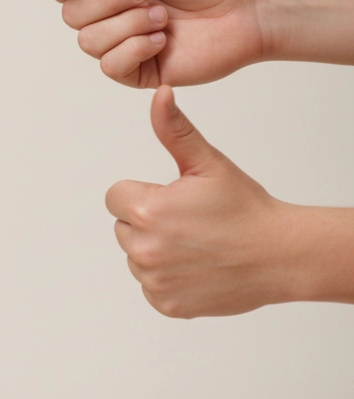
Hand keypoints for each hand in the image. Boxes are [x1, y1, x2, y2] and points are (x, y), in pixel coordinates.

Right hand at [50, 0, 266, 87]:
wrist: (247, 8)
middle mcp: (109, 11)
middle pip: (71, 13)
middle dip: (108, 0)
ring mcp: (120, 42)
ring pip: (88, 40)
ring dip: (128, 24)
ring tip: (163, 17)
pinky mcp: (136, 70)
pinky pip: (110, 65)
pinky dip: (135, 49)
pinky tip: (163, 40)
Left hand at [104, 87, 294, 317]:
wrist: (281, 256)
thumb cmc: (245, 208)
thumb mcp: (208, 164)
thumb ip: (175, 130)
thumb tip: (159, 94)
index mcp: (147, 211)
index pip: (116, 197)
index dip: (143, 194)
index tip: (174, 199)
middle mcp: (143, 250)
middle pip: (123, 228)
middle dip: (148, 222)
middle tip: (190, 223)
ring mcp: (153, 281)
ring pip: (136, 258)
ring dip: (157, 251)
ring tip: (196, 245)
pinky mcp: (165, 304)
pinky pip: (150, 286)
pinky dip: (168, 279)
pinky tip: (197, 268)